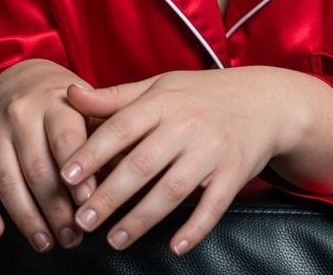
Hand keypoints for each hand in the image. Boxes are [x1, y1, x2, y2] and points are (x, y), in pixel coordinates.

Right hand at [0, 58, 100, 252]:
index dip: (78, 173)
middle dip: (56, 208)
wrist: (17, 78)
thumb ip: (103, 131)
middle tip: (73, 236)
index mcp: (56, 102)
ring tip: (46, 242)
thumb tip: (123, 168)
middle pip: (38, 168)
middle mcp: (22, 115)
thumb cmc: (62, 101)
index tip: (89, 202)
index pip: (66, 139)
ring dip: (27, 218)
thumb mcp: (86, 104)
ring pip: (7, 181)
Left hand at [59, 67, 306, 254]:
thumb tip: (69, 94)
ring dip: (142, 217)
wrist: (266, 100)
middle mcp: (188, 123)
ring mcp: (213, 149)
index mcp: (164, 101)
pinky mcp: (235, 172)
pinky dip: (195, 227)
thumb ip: (114, 98)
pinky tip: (175, 246)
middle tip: (81, 222)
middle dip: (110, 195)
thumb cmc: (202, 95)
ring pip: (173, 188)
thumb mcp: (160, 87)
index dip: (93, 153)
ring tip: (115, 240)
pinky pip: (214, 204)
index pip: (122, 127)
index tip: (66, 178)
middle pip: (143, 163)